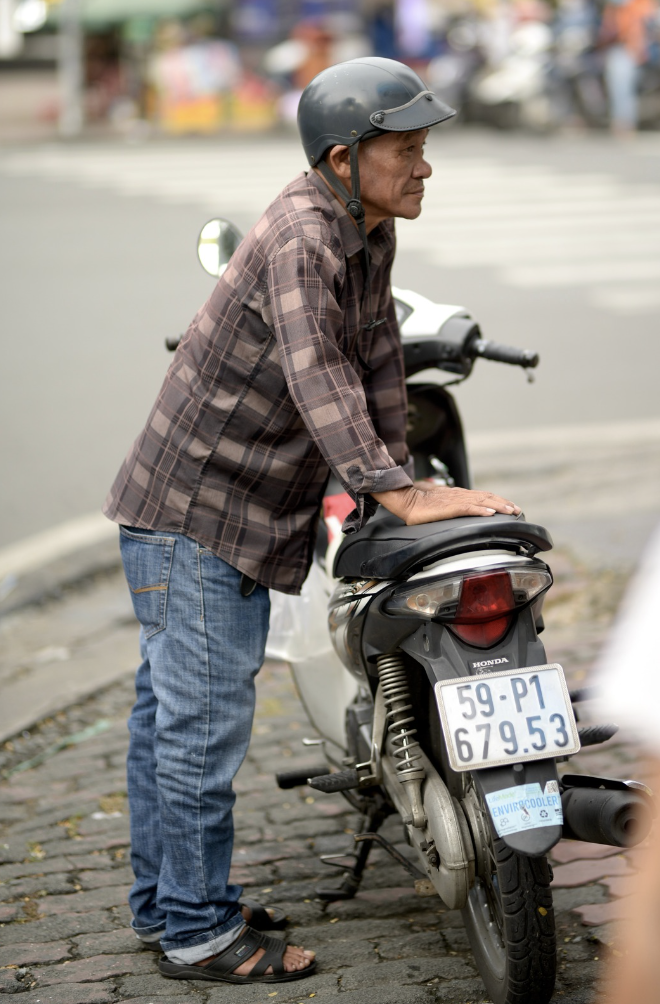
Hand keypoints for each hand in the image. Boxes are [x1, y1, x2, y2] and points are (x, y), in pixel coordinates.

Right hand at [372, 484, 520, 525]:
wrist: (406, 498)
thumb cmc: (419, 502)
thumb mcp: (440, 504)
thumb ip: (451, 508)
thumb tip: (460, 513)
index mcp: (458, 495)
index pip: (483, 496)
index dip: (498, 500)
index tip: (510, 507)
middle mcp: (460, 495)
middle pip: (486, 497)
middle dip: (503, 503)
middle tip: (517, 510)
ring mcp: (455, 500)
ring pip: (481, 501)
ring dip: (498, 506)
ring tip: (510, 511)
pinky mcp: (448, 506)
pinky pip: (468, 508)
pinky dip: (481, 510)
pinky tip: (490, 514)